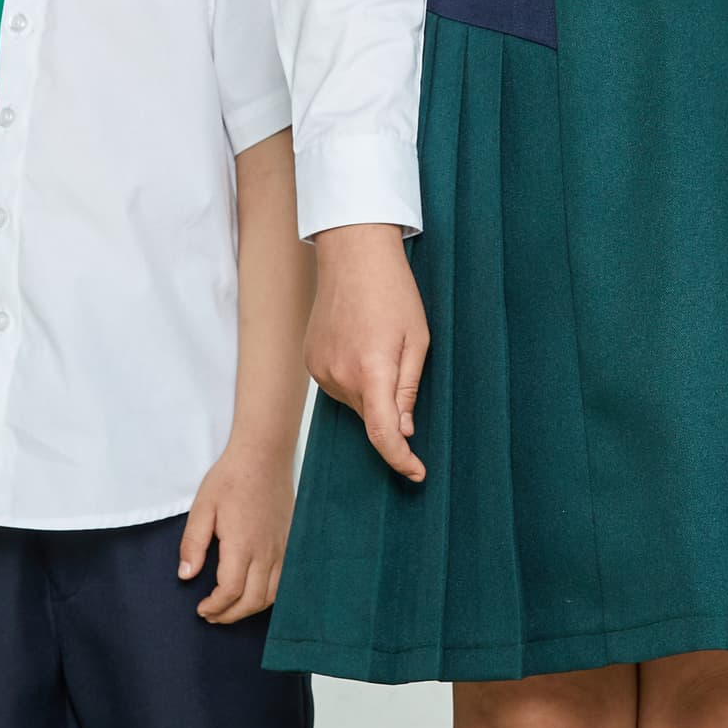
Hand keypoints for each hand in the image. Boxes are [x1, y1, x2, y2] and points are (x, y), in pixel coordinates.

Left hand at [180, 431, 296, 623]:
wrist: (264, 456)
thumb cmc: (230, 479)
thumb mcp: (202, 507)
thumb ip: (193, 544)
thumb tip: (186, 575)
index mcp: (242, 544)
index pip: (230, 591)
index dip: (215, 607)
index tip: (201, 608)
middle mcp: (266, 551)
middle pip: (253, 600)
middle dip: (230, 615)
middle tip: (211, 616)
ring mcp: (282, 548)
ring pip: (272, 595)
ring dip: (250, 609)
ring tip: (230, 609)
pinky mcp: (290, 543)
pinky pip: (284, 581)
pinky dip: (269, 596)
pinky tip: (255, 593)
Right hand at [308, 225, 429, 483]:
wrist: (353, 255)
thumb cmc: (393, 292)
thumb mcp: (417, 340)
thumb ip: (408, 390)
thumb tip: (403, 431)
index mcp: (372, 371)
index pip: (383, 435)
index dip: (400, 460)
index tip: (416, 473)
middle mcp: (340, 376)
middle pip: (369, 418)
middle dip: (390, 411)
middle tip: (403, 368)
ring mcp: (321, 370)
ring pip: (354, 402)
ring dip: (371, 391)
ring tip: (379, 346)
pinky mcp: (310, 361)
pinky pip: (338, 386)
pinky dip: (354, 379)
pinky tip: (361, 346)